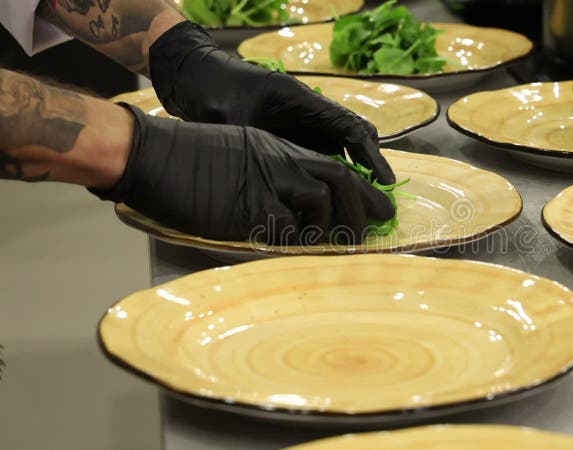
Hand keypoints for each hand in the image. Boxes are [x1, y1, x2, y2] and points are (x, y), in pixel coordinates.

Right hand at [91, 104, 393, 244]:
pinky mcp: (244, 209)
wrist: (148, 154)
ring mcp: (263, 184)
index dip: (364, 188)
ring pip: (321, 201)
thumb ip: (268, 171)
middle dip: (363, 207)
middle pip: (339, 180)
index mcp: (277, 149)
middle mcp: (277, 163)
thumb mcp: (237, 152)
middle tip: (374, 230)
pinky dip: (299, 242)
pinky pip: (286, 228)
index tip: (382, 206)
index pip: (334, 166)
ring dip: (334, 226)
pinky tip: (300, 251)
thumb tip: (292, 203)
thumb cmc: (186, 157)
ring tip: (337, 245)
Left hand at [148, 21, 395, 184]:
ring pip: (339, 150)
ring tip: (360, 209)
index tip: (384, 183)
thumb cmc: (213, 91)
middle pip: (353, 139)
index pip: (350, 128)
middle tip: (379, 203)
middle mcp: (309, 114)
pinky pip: (319, 157)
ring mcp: (301, 125)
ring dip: (351, 176)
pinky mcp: (290, 137)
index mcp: (303, 101)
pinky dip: (329, 179)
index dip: (371, 157)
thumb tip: (256, 177)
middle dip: (369, 170)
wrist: (197, 77)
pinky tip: (329, 204)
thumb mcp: (227, 118)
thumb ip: (243, 146)